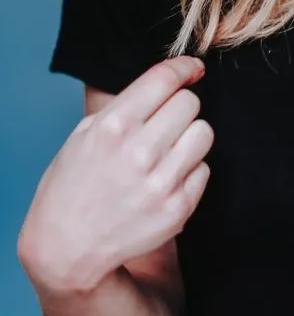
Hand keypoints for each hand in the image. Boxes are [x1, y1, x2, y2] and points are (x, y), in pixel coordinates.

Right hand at [18, 57, 213, 292]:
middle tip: (166, 121)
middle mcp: (140, 152)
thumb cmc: (74, 184)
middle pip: (190, 103)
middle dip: (180, 107)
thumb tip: (171, 80)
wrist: (67, 247)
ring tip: (168, 150)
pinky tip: (166, 179)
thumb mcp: (86, 134)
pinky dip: (190, 170)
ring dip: (190, 136)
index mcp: (113, 126)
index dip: (184, 68)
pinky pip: (204, 169)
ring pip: (204, 132)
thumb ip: (127, 105)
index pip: (165, 79)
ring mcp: (161, 182)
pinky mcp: (178, 208)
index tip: (193, 69)